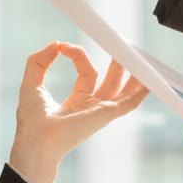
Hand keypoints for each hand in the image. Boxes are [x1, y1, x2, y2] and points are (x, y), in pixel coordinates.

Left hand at [8, 42, 149, 182]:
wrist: (36, 138)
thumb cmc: (32, 120)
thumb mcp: (31, 82)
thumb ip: (39, 60)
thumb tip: (55, 44)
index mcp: (77, 102)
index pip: (87, 72)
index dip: (78, 55)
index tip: (64, 47)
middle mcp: (92, 107)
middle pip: (111, 81)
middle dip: (117, 63)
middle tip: (121, 44)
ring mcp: (101, 111)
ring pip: (125, 90)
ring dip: (133, 74)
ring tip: (139, 56)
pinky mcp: (107, 114)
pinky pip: (131, 102)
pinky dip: (142, 90)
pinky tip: (150, 79)